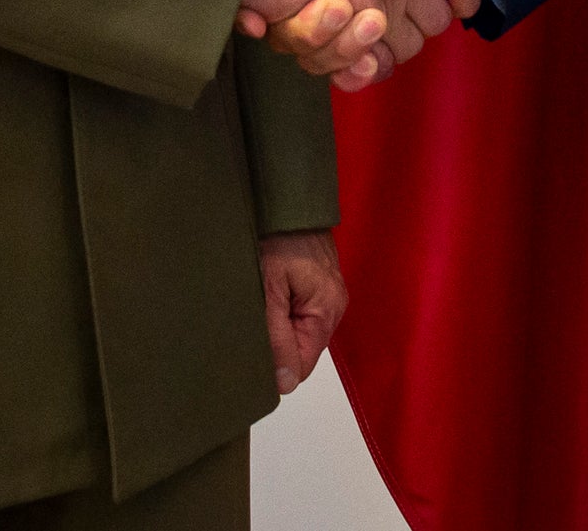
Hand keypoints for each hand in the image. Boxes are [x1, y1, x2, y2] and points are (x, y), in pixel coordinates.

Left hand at [257, 229, 347, 393]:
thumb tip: (285, 383)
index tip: (252, 349)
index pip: (302, 366)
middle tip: (253, 320)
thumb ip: (277, 338)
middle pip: (301, 350)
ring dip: (279, 327)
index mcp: (326, 313)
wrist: (290, 203)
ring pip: (300, 333)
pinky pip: (303, 315)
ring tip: (263, 303)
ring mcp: (330, 298)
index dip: (276, 365)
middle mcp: (334, 309)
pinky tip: (272, 296)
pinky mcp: (322, 288)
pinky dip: (285, 313)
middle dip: (276, 344)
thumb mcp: (269, 291)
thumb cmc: (279, 240)